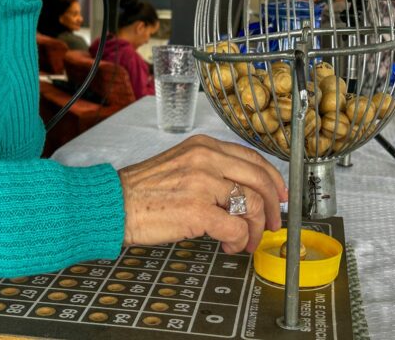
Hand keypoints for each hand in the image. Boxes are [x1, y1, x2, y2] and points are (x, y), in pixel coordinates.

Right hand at [119, 135, 287, 253]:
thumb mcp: (181, 165)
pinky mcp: (197, 210)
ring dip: (254, 229)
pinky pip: (235, 227)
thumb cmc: (144, 190)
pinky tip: (229, 246)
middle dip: (272, 206)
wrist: (114, 204)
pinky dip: (238, 241)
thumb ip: (212, 171)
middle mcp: (206, 160)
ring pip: (251, 205)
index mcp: (204, 147)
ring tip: (244, 240)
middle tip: (271, 223)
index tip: (280, 195)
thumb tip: (242, 192)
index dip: (273, 179)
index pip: (252, 158)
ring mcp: (202, 184)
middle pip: (259, 180)